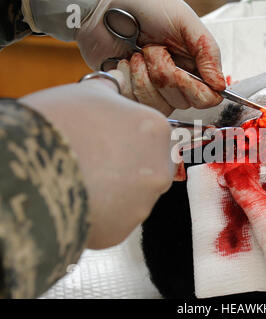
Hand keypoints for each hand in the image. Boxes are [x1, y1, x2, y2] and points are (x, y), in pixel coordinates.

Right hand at [19, 74, 173, 248]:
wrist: (31, 173)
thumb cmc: (59, 125)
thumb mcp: (86, 94)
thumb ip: (109, 89)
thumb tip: (116, 80)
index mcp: (156, 129)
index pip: (150, 133)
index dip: (123, 134)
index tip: (103, 137)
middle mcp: (160, 168)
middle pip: (146, 166)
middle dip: (125, 164)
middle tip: (92, 160)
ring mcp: (143, 203)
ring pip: (131, 195)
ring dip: (112, 189)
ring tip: (79, 179)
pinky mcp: (122, 231)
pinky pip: (112, 219)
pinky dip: (98, 212)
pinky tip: (76, 200)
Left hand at [76, 0, 224, 115]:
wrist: (104, 6)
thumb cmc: (145, 6)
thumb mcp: (184, 21)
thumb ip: (208, 52)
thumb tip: (221, 86)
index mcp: (193, 65)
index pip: (207, 98)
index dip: (196, 89)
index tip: (182, 69)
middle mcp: (176, 81)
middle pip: (182, 102)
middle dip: (165, 73)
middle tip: (154, 49)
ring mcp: (152, 89)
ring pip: (159, 105)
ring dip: (145, 76)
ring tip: (137, 54)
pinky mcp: (130, 94)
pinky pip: (136, 103)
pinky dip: (128, 79)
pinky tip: (124, 63)